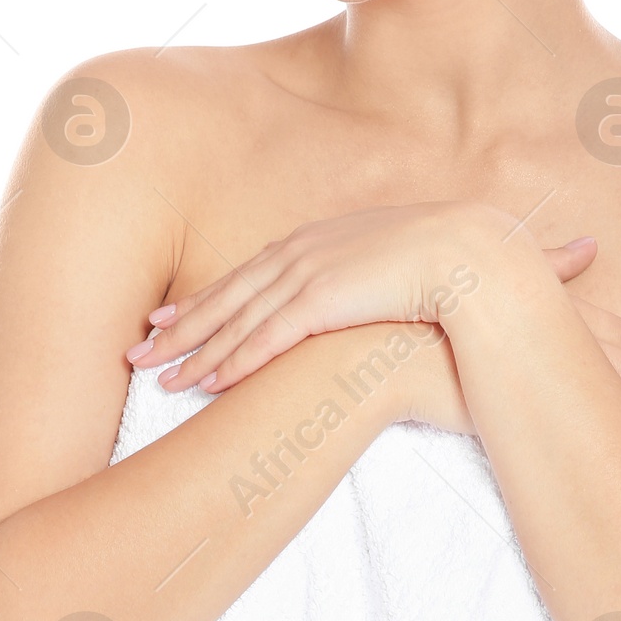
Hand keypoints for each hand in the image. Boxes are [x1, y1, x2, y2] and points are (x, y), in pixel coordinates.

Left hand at [129, 204, 593, 393]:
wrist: (478, 253)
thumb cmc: (456, 263)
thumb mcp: (404, 269)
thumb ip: (376, 284)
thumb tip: (378, 302)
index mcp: (323, 238)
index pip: (252, 273)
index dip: (211, 298)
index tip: (175, 316)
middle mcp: (306, 250)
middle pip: (229, 293)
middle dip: (182, 325)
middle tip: (141, 350)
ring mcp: (311, 271)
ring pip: (237, 318)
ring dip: (194, 350)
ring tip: (158, 377)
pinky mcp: (322, 298)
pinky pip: (265, 336)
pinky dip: (232, 360)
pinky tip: (206, 382)